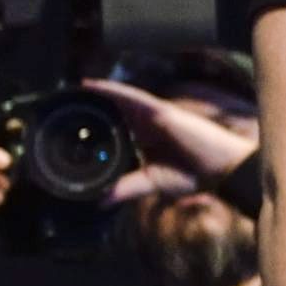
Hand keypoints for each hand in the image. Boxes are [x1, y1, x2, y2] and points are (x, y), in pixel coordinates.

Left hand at [83, 80, 258, 201]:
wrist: (221, 170)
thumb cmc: (193, 175)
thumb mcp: (151, 183)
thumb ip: (127, 188)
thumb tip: (101, 200)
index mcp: (144, 139)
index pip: (115, 127)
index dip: (95, 124)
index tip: (70, 125)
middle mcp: (146, 124)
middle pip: (114, 109)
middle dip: (91, 105)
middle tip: (64, 101)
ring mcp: (153, 114)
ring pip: (119, 99)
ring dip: (96, 92)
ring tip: (72, 87)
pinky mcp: (160, 109)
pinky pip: (131, 96)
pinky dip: (112, 89)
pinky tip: (93, 84)